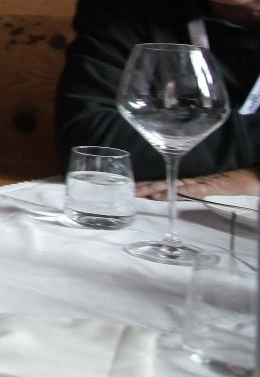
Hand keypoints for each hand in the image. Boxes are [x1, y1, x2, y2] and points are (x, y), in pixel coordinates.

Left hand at [136, 167, 259, 200]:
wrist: (246, 179)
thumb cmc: (226, 184)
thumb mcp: (202, 191)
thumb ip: (185, 193)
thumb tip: (166, 197)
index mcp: (186, 182)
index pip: (162, 183)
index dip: (147, 185)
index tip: (132, 188)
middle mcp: (188, 180)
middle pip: (163, 182)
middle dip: (146, 187)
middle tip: (130, 190)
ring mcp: (197, 182)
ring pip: (172, 184)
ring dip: (156, 188)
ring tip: (141, 192)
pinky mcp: (208, 186)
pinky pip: (190, 189)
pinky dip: (177, 191)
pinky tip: (166, 194)